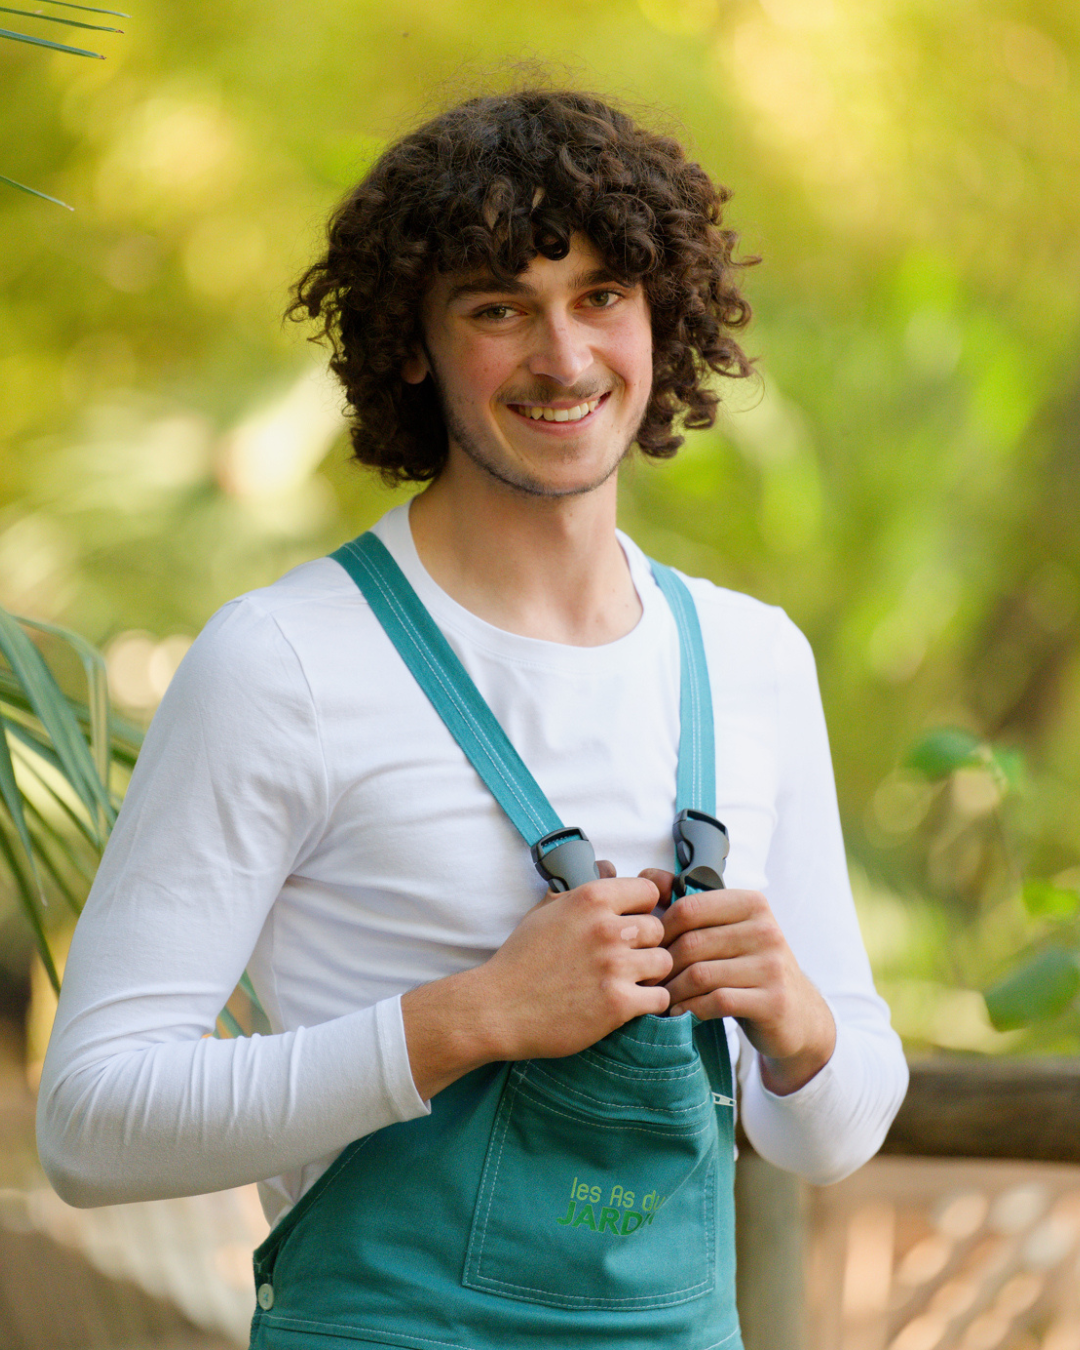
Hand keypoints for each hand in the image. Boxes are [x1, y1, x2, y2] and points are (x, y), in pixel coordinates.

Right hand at [401, 866, 672, 1099]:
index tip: (632, 924)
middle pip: (659, 929)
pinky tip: (629, 1003)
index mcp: (590, 898)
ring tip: (628, 982)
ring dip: (650, 974)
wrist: (498, 1008)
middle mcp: (606, 928)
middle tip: (627, 958)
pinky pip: (660, 997)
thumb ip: (581, 889)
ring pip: (664, 963)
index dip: (642, 908)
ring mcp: (614, 966)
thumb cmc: (521, 959)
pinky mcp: (618, 1004)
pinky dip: (649, 1002)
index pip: (649, 890)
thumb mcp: (545, 911)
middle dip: (646, 944)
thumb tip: (609, 866)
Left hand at [653, 873, 835, 1095]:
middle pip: (691, 943)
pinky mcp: (773, 1001)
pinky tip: (681, 1012)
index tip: (648, 950)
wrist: (797, 1014)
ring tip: (661, 998)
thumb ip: (694, 909)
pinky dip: (691, 1008)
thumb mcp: (730, 932)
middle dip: (663, 965)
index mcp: (752, 904)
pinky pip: (717, 1001)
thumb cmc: (750, 968)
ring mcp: (772, 966)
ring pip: (701, 974)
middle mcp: (766, 930)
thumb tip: (648, 880)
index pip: (689, 908)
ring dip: (673, 990)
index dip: (660, 931)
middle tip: (648, 980)